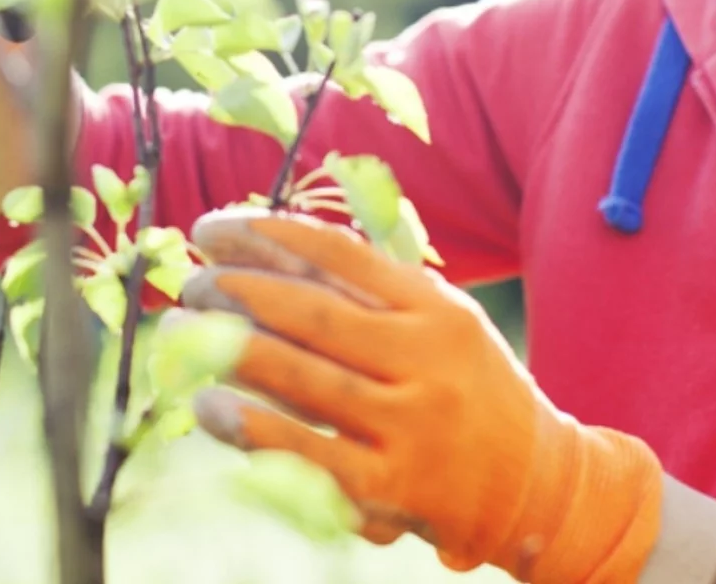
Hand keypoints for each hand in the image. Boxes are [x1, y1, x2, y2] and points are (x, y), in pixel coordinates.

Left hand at [178, 208, 664, 582]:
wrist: (536, 485)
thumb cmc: (467, 390)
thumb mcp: (440, 321)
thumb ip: (374, 287)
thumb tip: (271, 241)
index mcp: (435, 307)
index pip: (339, 255)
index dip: (267, 234)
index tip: (213, 227)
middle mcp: (427, 359)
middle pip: (316, 314)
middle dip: (240, 290)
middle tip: (192, 280)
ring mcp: (411, 425)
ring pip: (306, 379)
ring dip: (231, 351)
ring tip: (179, 332)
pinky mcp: (394, 488)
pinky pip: (311, 453)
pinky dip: (254, 429)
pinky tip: (209, 406)